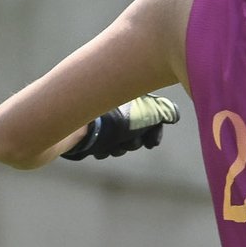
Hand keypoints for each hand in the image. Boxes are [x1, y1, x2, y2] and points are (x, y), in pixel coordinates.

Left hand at [63, 93, 180, 160]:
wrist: (71, 124)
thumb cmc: (110, 116)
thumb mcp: (144, 113)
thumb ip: (163, 112)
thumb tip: (174, 114)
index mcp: (127, 97)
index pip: (150, 116)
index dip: (153, 131)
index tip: (152, 143)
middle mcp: (115, 106)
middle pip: (135, 131)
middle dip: (133, 141)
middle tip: (127, 140)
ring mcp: (100, 119)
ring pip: (118, 141)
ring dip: (119, 147)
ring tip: (111, 145)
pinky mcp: (87, 130)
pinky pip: (102, 146)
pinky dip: (103, 149)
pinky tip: (99, 147)